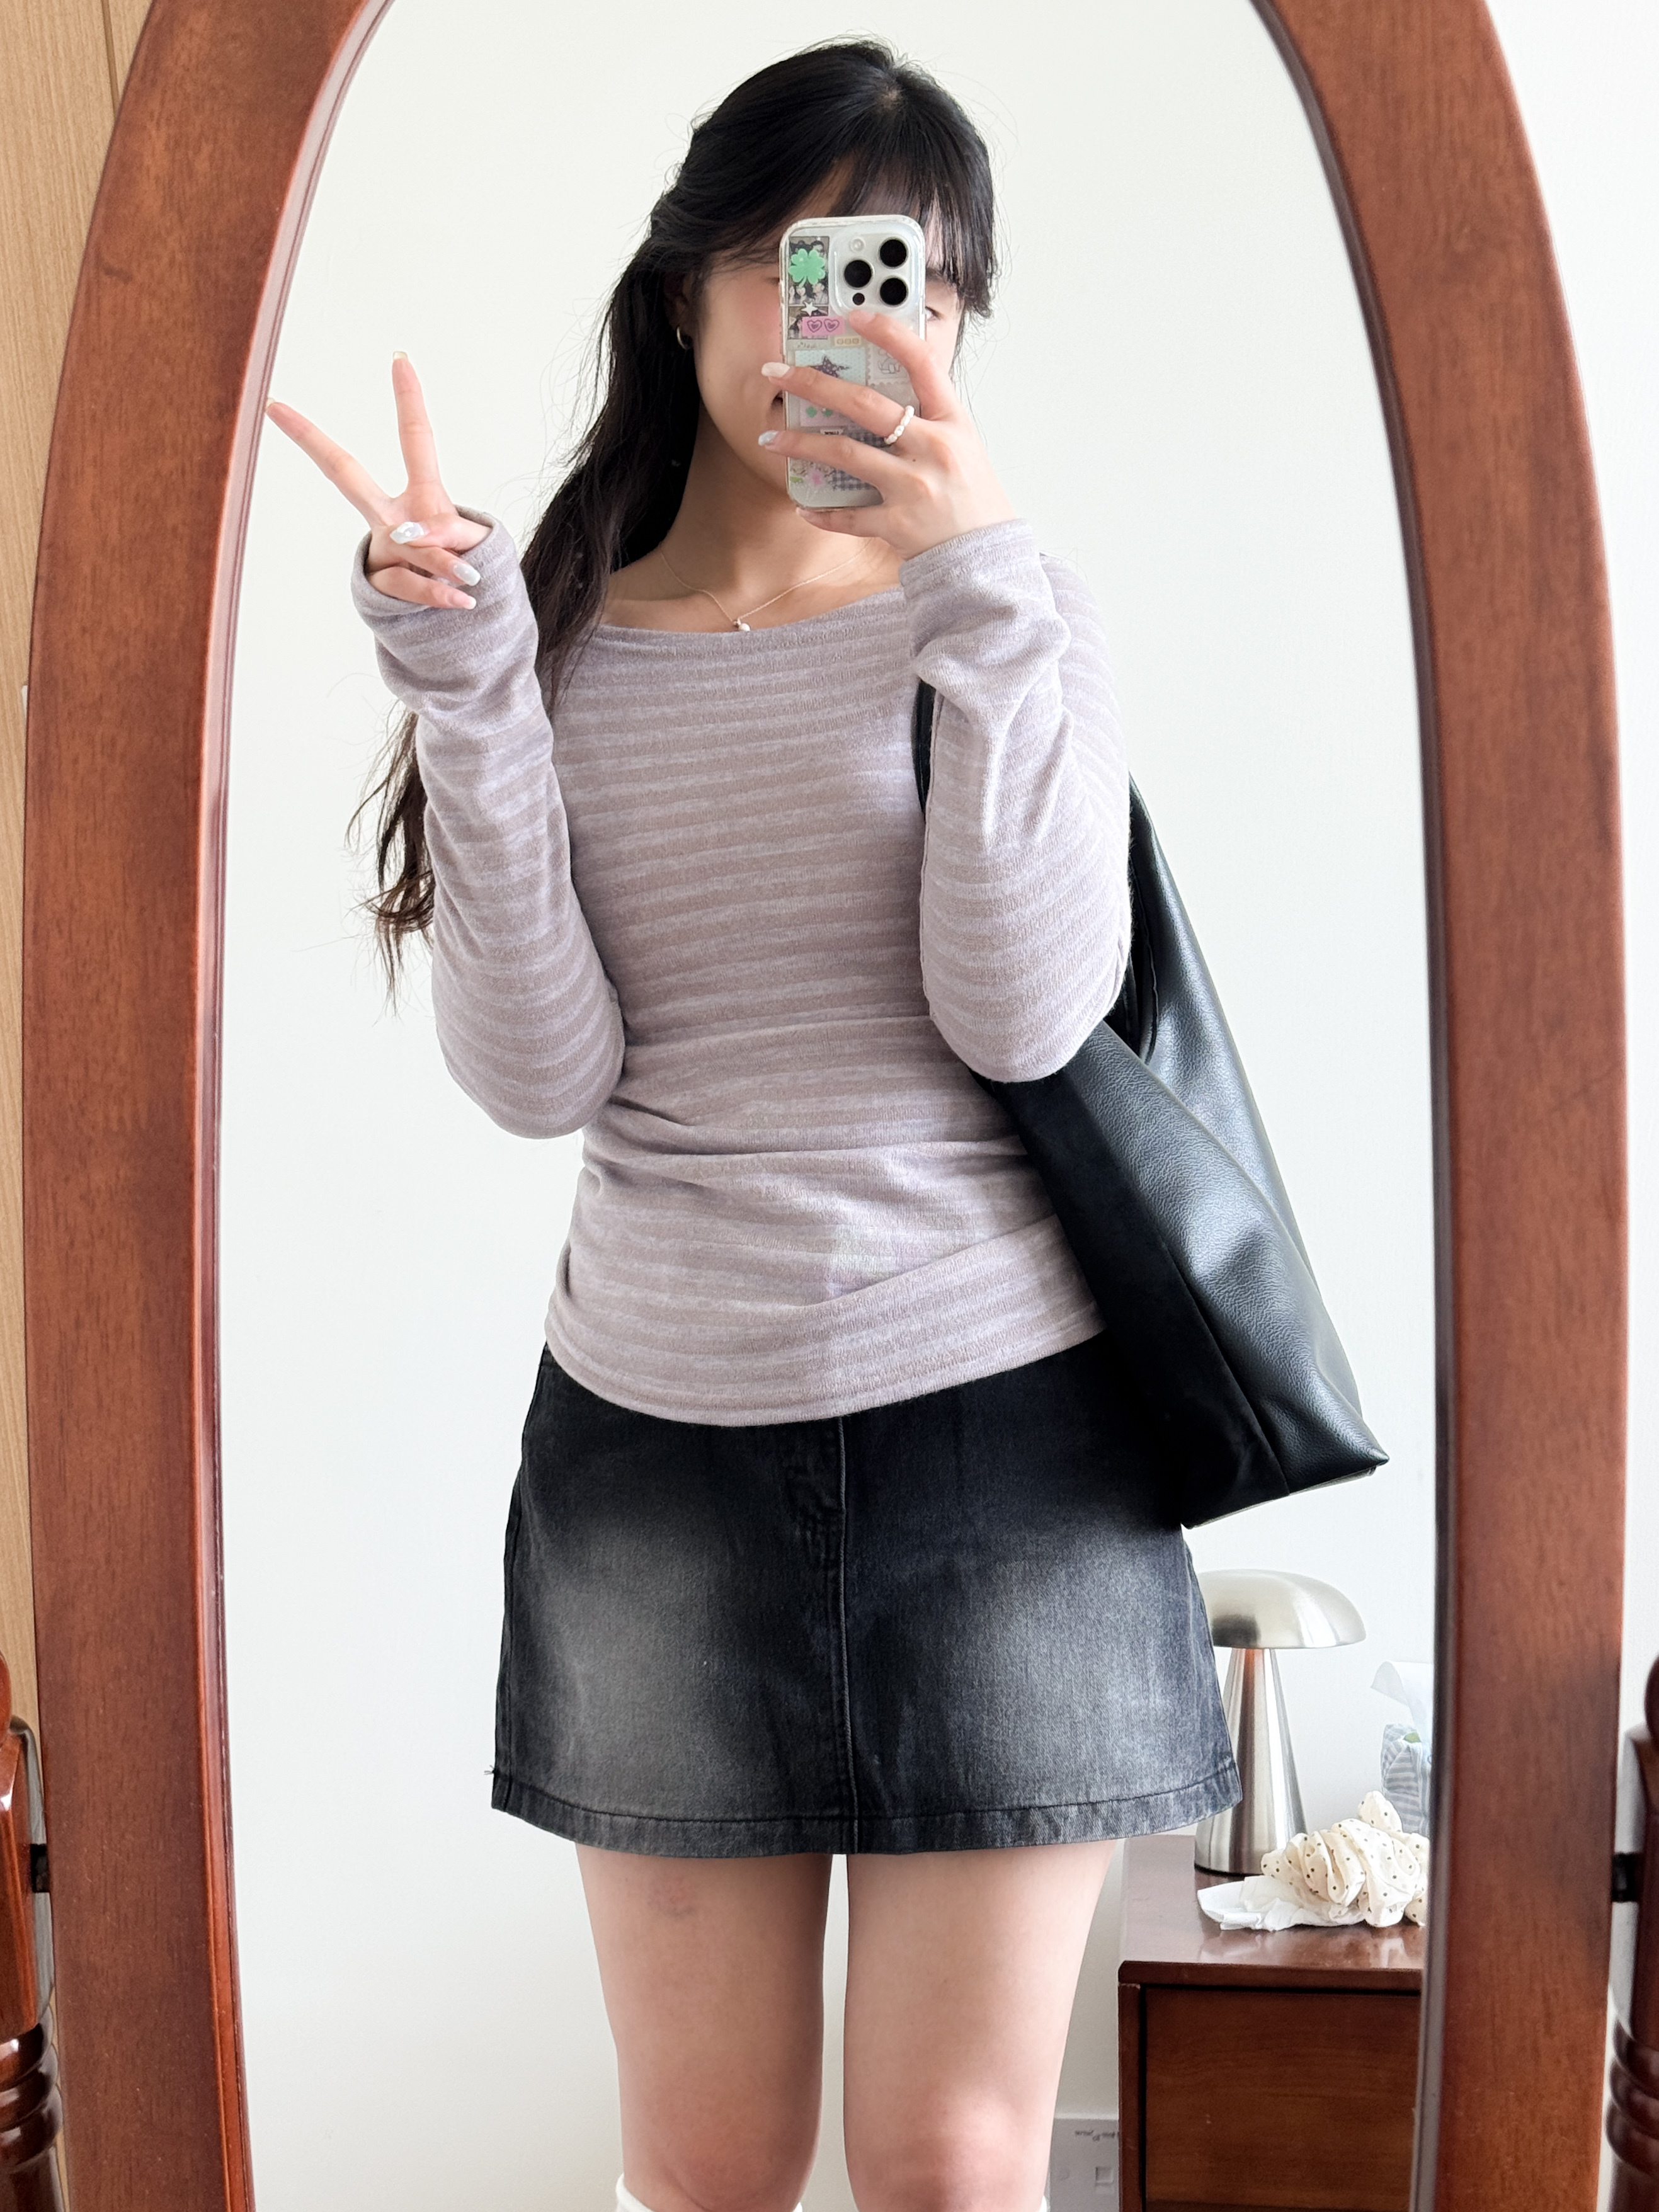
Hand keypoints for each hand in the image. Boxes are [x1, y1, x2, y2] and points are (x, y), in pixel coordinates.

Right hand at [264, 353, 488, 608]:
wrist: (454, 624)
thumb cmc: (465, 569)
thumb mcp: (473, 545)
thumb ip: (451, 536)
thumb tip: (416, 537)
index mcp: (421, 496)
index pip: (415, 440)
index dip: (409, 400)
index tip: (400, 358)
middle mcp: (392, 517)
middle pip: (345, 473)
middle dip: (313, 441)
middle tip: (273, 407)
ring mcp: (383, 550)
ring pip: (407, 545)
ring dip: (442, 562)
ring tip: (469, 576)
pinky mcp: (381, 586)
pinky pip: (411, 585)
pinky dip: (440, 593)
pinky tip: (463, 600)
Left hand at [758, 307, 1015, 557]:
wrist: (987, 557)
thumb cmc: (973, 500)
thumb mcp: (964, 447)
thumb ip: (930, 421)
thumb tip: (881, 400)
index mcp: (952, 423)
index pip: (921, 364)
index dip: (889, 334)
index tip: (856, 317)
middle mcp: (933, 449)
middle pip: (865, 406)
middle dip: (815, 385)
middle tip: (778, 372)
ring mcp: (914, 487)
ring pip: (846, 455)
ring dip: (802, 445)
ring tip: (770, 439)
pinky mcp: (898, 525)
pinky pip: (850, 516)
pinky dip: (824, 513)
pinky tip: (804, 506)